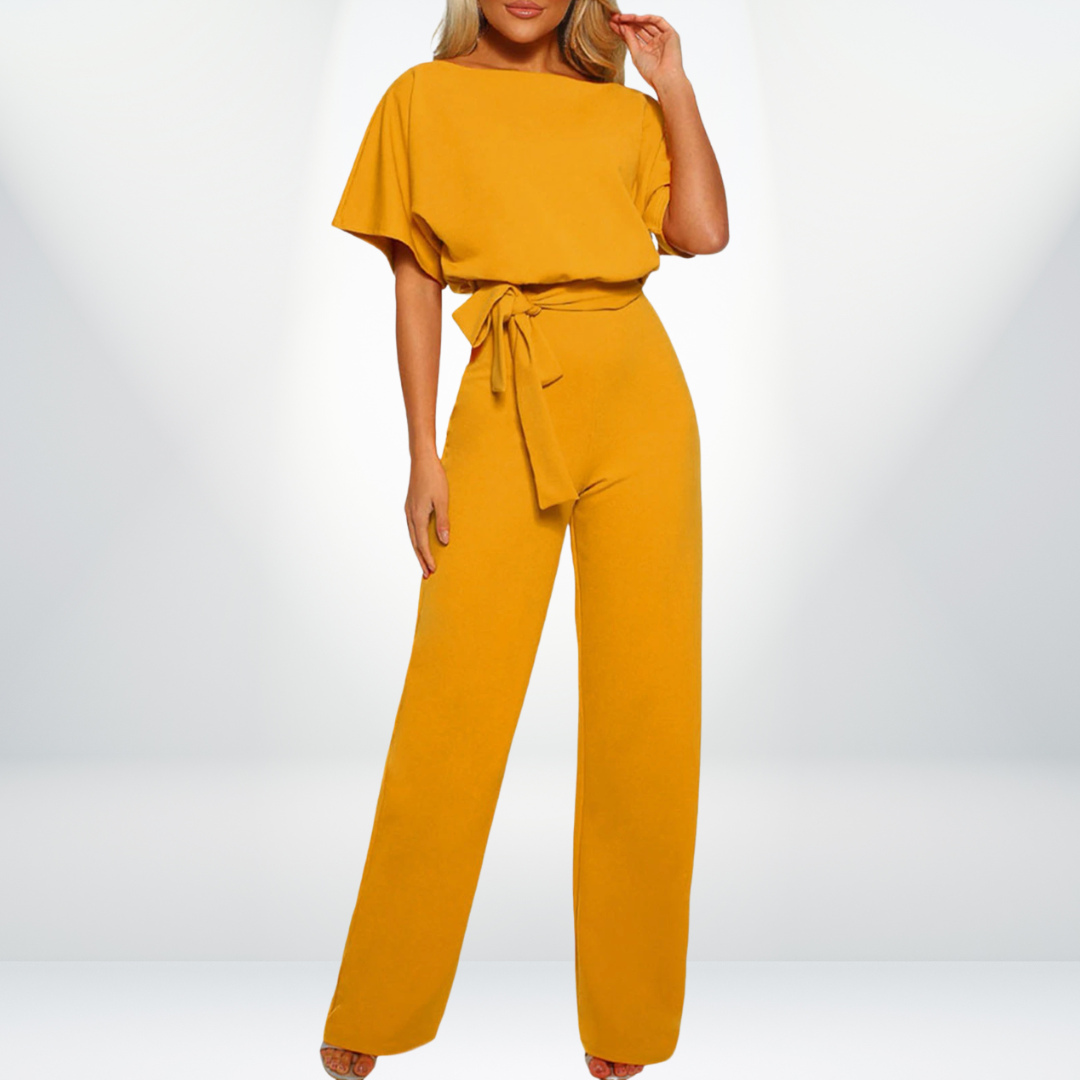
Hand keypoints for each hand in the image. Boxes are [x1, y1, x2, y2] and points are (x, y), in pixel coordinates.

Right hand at [404, 450, 449, 577]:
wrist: (422, 460)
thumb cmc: (434, 477)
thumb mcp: (443, 500)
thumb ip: (442, 521)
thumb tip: (444, 541)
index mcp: (417, 516)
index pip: (422, 544)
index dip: (428, 558)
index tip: (433, 570)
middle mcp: (410, 516)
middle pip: (415, 544)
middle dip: (421, 559)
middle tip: (427, 575)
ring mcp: (409, 511)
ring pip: (412, 536)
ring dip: (418, 550)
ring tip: (424, 562)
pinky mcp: (411, 505)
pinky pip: (412, 528)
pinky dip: (417, 539)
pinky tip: (421, 541)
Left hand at [609, 13, 686, 92]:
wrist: (665, 78)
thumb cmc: (651, 72)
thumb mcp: (636, 54)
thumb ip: (629, 39)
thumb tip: (622, 26)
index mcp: (648, 50)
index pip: (634, 37)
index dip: (623, 30)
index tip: (612, 24)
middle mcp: (656, 43)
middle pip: (640, 28)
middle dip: (628, 23)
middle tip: (615, 18)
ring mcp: (663, 38)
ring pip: (648, 23)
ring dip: (635, 19)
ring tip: (622, 17)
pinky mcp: (671, 34)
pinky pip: (658, 21)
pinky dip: (646, 18)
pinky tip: (635, 18)